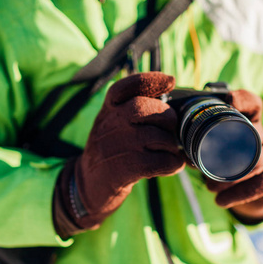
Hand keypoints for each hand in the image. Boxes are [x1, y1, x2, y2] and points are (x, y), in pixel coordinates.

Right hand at [53, 72, 184, 235]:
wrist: (89, 183)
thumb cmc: (111, 148)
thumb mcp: (114, 123)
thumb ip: (133, 108)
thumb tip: (173, 98)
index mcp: (109, 109)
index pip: (126, 86)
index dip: (151, 80)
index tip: (171, 81)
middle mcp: (110, 123)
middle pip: (143, 107)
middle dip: (167, 116)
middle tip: (171, 129)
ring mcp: (117, 146)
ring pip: (157, 136)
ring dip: (171, 145)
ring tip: (169, 151)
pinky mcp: (125, 169)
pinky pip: (160, 161)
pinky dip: (173, 163)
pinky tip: (172, 164)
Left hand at [205, 90, 262, 223]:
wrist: (256, 195)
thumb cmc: (230, 166)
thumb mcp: (217, 152)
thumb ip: (200, 146)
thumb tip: (179, 150)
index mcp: (249, 127)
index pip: (253, 105)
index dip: (243, 99)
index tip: (230, 100)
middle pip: (250, 138)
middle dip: (223, 156)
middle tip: (201, 168)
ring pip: (253, 164)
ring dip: (226, 179)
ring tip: (209, 187)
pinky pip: (259, 186)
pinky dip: (235, 195)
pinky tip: (220, 200)